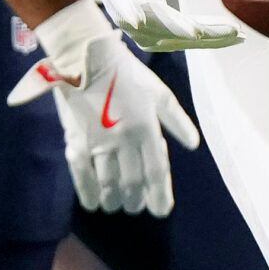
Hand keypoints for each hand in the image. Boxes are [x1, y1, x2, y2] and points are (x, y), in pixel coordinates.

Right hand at [7, 0, 201, 215]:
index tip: (162, 211)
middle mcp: (124, 139)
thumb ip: (177, 120)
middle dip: (136, 199)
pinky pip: (82, 176)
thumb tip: (192, 145)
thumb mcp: (159, 92)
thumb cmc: (127, 74)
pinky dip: (88, 194)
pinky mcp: (76, 141)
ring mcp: (98, 142)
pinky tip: (94, 204)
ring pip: (108, 183)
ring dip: (115, 200)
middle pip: (132, 181)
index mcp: (147, 126)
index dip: (160, 193)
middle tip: (137, 206)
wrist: (88, 58)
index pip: (157, 169)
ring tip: (118, 206)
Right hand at [85, 0, 240, 50]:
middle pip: (166, 28)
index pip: (134, 6)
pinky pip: (189, 40)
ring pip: (182, 39)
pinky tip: (237, 37)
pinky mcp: (160, 37)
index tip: (165, 26)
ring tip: (240, 35)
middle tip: (224, 31)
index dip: (146, 15)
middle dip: (195, 31)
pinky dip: (211, 39)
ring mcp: (146, 32)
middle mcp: (133, 19)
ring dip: (211, 39)